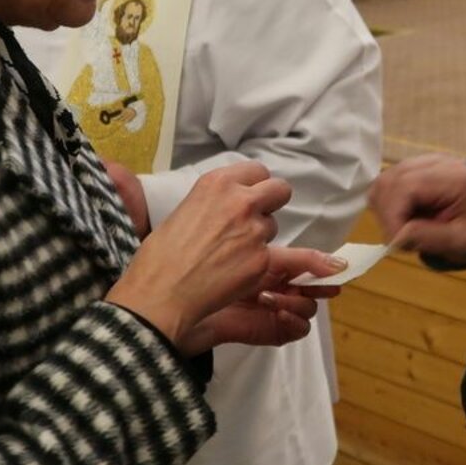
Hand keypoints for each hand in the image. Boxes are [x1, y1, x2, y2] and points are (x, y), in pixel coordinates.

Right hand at [104, 162, 345, 352]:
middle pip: (277, 190)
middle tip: (254, 222)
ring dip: (262, 239)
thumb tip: (223, 206)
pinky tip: (307, 268)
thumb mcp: (181, 212)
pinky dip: (298, 263)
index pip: (255, 171)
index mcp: (215, 183)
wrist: (158, 293)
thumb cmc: (157, 258)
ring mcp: (255, 230)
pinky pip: (291, 258)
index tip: (249, 197)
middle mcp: (240, 200)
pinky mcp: (263, 260)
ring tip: (231, 259)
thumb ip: (210, 203)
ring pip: (274, 226)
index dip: (254, 186)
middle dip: (271, 203)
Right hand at [368, 153, 465, 265]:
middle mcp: (436, 162)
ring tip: (403, 228)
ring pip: (384, 179)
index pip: (406, 186)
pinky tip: (403, 216)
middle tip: (400, 239)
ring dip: (384, 209)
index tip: (396, 242)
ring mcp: (423, 160)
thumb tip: (396, 237)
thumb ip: (430, 238)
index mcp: (454, 178)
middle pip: (391, 180)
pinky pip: (387, 181)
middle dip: (387, 214)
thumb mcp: (463, 242)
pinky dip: (387, 202)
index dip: (393, 215)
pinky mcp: (414, 166)